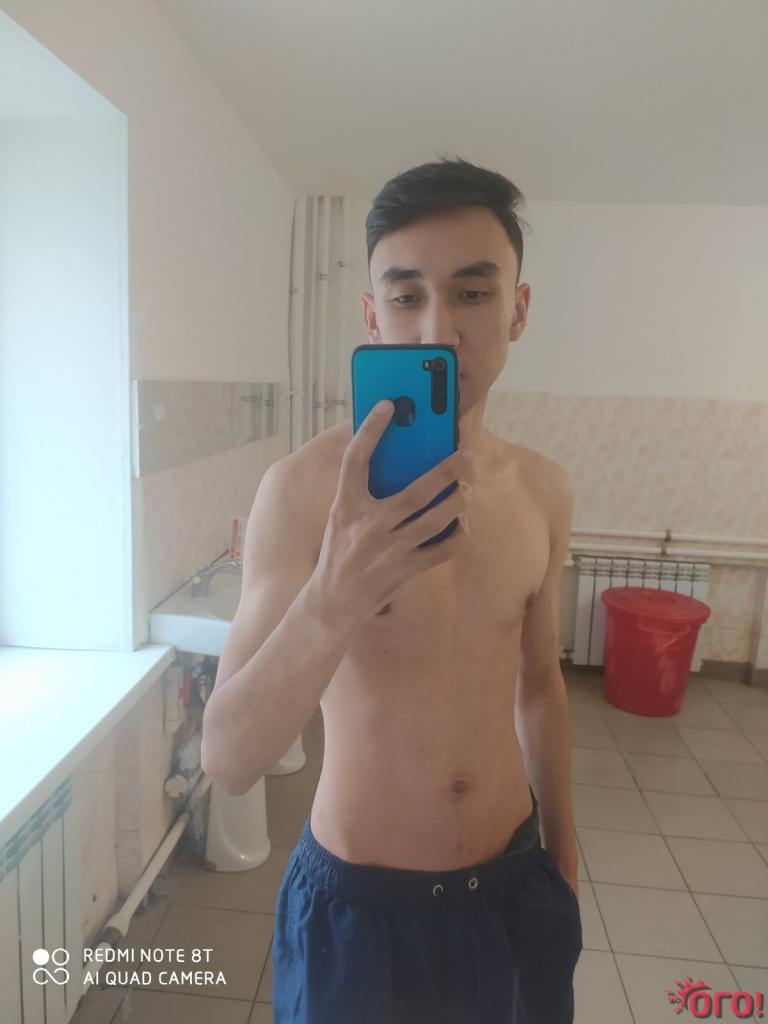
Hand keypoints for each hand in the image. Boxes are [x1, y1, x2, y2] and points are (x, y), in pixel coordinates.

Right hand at [311, 400, 475, 623]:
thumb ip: (363, 493)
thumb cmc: (339, 552)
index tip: (387, 405)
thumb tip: (399, 462)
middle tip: (466, 457)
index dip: (370, 430)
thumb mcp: (342, 517)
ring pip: (433, 522)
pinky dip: (455, 536)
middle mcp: (368, 526)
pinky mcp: (403, 570)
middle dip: (446, 473)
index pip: (356, 460)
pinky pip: (439, 551)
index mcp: (347, 506)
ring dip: (456, 504)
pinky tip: (462, 524)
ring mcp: (388, 550)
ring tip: (468, 490)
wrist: (333, 600)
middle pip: (414, 493)